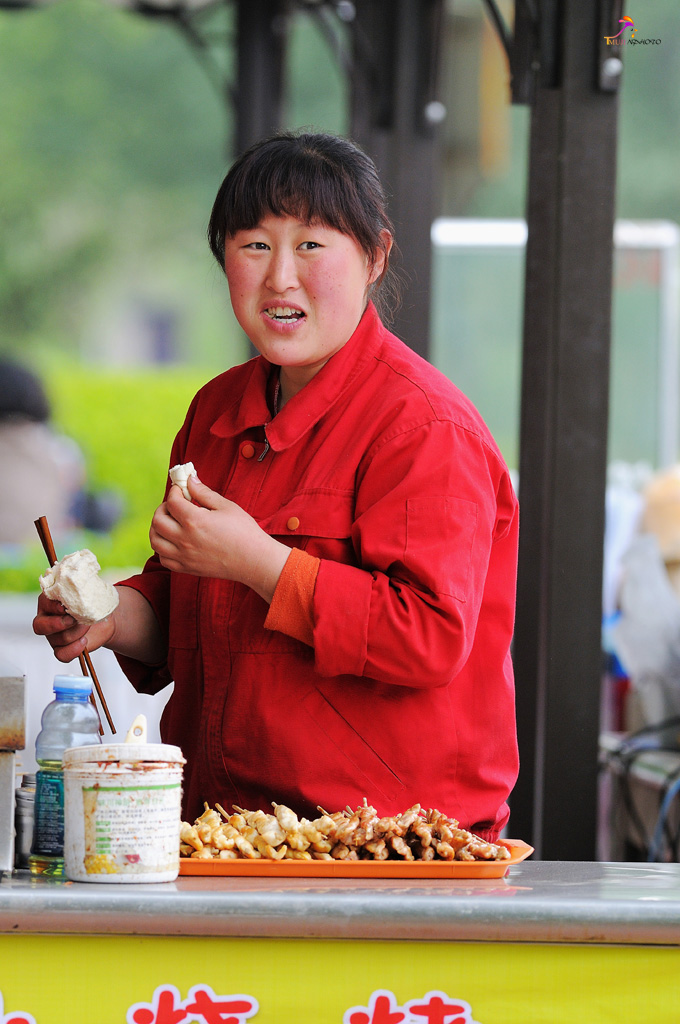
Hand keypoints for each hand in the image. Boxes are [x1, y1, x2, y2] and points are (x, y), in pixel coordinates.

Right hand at [33, 593, 115, 663]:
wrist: (102, 620)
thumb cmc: (92, 602)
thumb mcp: (88, 590)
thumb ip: (82, 585)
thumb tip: (84, 573)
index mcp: (49, 601)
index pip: (43, 603)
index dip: (52, 606)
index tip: (64, 606)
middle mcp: (46, 618)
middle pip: (39, 626)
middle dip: (57, 624)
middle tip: (74, 619)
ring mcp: (52, 635)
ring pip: (57, 639)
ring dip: (75, 633)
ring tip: (87, 625)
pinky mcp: (61, 648)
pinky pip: (61, 655)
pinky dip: (73, 650)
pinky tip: (84, 642)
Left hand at [150, 474, 289, 602]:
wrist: (254, 561)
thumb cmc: (244, 532)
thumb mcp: (226, 506)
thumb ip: (204, 492)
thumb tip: (189, 480)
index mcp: (194, 521)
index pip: (171, 501)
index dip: (174, 491)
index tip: (181, 489)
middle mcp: (184, 539)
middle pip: (157, 520)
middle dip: (163, 508)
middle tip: (174, 505)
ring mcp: (184, 556)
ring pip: (155, 540)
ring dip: (158, 528)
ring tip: (170, 522)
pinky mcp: (186, 568)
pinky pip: (163, 558)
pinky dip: (163, 547)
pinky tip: (174, 540)